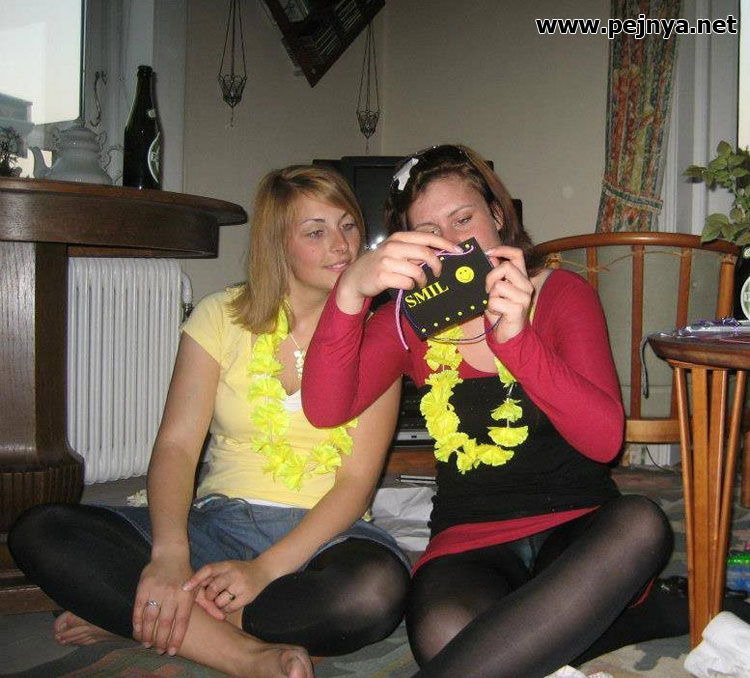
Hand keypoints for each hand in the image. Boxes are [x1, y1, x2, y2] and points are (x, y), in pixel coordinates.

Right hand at [133, 556, 205, 655]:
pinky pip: (139, 608)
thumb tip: (222, 617)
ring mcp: (157, 590)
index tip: (172, 651)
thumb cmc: (186, 575)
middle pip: (166, 622)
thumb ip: (208, 604)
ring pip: (151, 617)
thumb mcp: (199, 588)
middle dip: (162, 640)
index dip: (176, 638)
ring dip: (148, 633)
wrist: (171, 554)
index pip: (182, 621)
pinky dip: (137, 621)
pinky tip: (137, 631)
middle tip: (159, 651)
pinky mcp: (144, 587)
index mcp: (186, 596)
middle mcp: (172, 594)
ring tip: (148, 644)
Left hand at [183, 558, 277, 616]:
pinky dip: (226, 608)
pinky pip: (229, 608)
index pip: (208, 569)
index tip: (184, 588)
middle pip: (213, 589)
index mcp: (227, 565)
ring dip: (218, 603)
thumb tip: (190, 587)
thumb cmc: (239, 570)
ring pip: (220, 601)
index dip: (195, 579)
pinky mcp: (247, 597)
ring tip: (225, 597)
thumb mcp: (227, 567)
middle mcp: (234, 574)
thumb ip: (212, 574)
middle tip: (213, 596)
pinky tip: (232, 601)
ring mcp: (242, 585)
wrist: (264, 570)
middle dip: (209, 596)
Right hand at [336, 231, 461, 313]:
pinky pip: (407, 283)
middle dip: (437, 265)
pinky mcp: (382, 277)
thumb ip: (414, 249)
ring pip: (417, 271)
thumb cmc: (381, 264)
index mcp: (399, 238)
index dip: (445, 243)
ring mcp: (386, 262)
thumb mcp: (396, 250)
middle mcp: (392, 247)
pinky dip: (410, 287)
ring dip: (423, 280)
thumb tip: (441, 251)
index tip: (458, 251)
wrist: (356, 277)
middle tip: (438, 273)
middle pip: (425, 253)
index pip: (427, 237)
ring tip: (420, 283)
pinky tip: (407, 286)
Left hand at [484, 245, 534, 342]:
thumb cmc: (501, 311)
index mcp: (522, 278)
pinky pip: (495, 301)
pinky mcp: (518, 308)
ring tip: (495, 304)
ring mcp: (524, 297)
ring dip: (490, 296)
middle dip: (490, 277)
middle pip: (506, 266)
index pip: (517, 255)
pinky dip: (491, 307)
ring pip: (498, 285)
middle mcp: (527, 285)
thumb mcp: (496, 290)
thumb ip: (496, 274)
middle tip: (488, 291)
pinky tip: (497, 313)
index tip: (488, 253)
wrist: (508, 334)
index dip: (503, 249)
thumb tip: (491, 256)